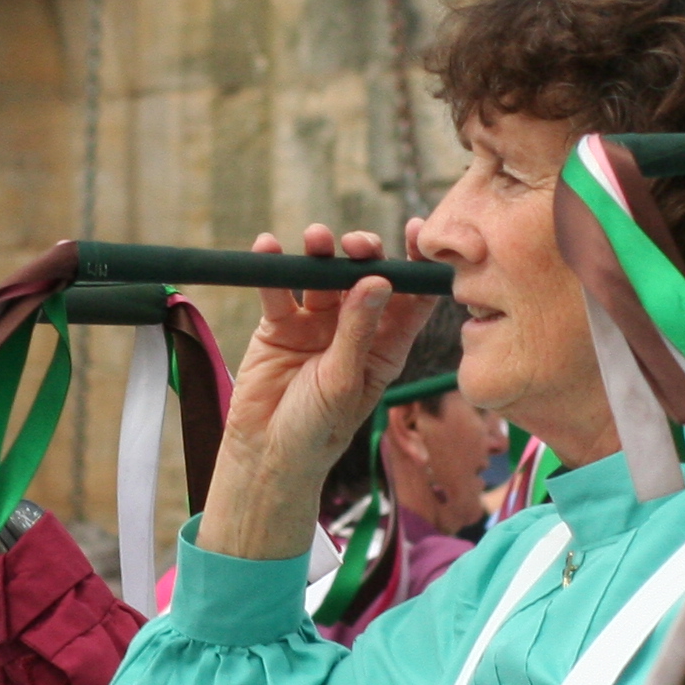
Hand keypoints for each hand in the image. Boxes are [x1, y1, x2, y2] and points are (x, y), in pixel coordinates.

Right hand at [199, 226, 436, 560]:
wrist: (266, 453)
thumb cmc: (317, 429)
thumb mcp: (343, 381)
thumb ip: (357, 330)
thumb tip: (378, 280)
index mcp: (385, 346)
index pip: (411, 297)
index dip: (417, 263)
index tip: (419, 231)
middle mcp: (354, 328)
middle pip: (365, 277)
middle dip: (364, 253)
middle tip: (358, 245)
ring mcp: (316, 323)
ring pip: (322, 276)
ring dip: (322, 253)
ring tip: (317, 239)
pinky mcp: (279, 324)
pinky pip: (278, 288)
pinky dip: (273, 267)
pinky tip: (267, 248)